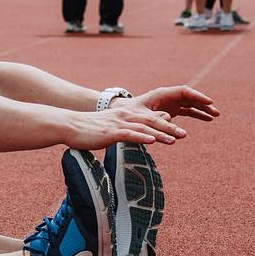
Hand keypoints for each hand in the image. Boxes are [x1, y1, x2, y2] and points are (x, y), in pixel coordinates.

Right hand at [64, 107, 186, 150]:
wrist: (69, 125)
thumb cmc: (88, 129)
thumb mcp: (111, 127)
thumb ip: (125, 129)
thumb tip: (136, 135)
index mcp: (125, 115)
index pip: (149, 118)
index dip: (165, 123)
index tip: (179, 130)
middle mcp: (124, 116)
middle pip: (151, 121)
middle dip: (169, 128)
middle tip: (184, 134)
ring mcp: (118, 124)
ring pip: (144, 127)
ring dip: (161, 133)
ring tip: (175, 139)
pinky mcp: (110, 132)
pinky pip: (129, 134)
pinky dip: (142, 137)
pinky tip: (152, 141)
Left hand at [114, 85, 220, 121]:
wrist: (124, 115)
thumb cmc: (131, 114)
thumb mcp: (142, 116)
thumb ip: (155, 117)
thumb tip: (169, 118)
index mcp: (162, 94)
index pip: (183, 91)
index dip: (196, 95)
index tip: (209, 101)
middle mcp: (168, 97)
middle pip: (190, 97)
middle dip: (203, 103)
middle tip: (216, 111)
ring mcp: (171, 103)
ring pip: (191, 104)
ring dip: (203, 109)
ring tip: (215, 115)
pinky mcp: (172, 111)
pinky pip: (188, 111)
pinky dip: (198, 114)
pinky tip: (208, 119)